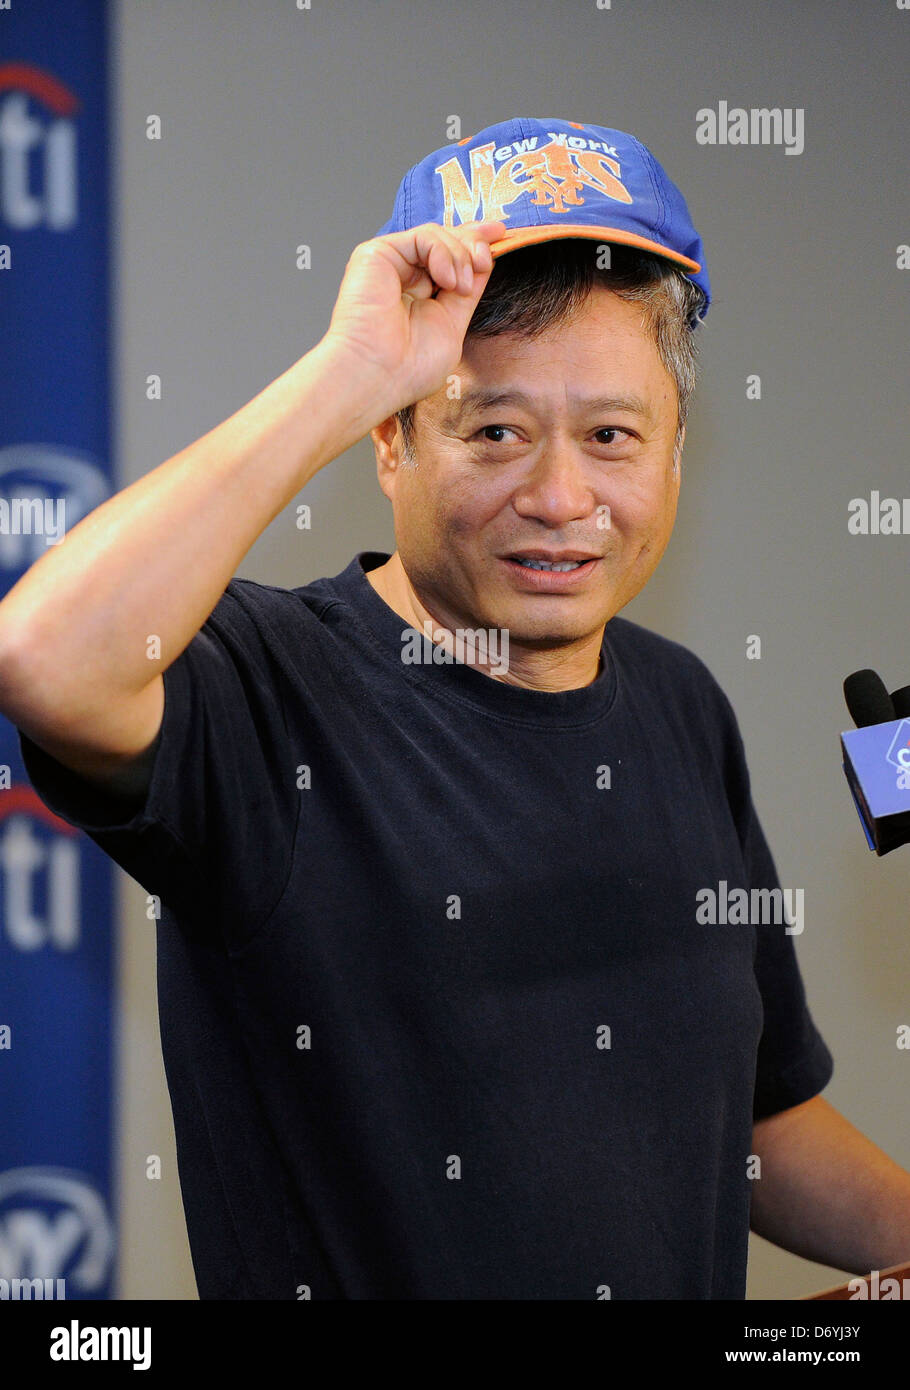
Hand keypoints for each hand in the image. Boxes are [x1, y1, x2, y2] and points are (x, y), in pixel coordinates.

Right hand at [319, 219, 507, 421]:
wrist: (379, 374)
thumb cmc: (410, 367)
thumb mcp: (453, 324)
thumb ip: (466, 292)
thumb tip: (484, 259)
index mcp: (420, 295)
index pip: (450, 259)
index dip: (474, 242)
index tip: (502, 233)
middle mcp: (403, 277)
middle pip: (446, 240)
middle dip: (473, 243)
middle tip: (485, 259)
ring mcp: (390, 264)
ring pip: (437, 236)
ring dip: (460, 257)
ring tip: (459, 287)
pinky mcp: (376, 254)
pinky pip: (422, 236)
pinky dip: (443, 252)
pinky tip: (447, 280)